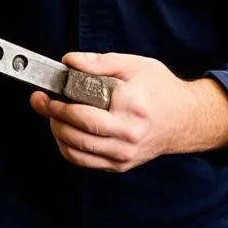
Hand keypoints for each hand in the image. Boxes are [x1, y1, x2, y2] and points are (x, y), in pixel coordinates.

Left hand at [30, 52, 227, 172]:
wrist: (186, 119)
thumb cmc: (161, 89)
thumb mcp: (135, 65)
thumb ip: (99, 62)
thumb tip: (69, 62)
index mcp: (132, 106)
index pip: (85, 107)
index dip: (59, 101)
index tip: (45, 91)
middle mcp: (128, 134)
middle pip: (77, 131)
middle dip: (52, 115)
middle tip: (41, 102)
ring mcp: (124, 154)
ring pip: (76, 150)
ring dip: (56, 132)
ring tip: (52, 116)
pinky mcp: (120, 165)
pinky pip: (84, 161)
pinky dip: (68, 147)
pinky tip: (65, 131)